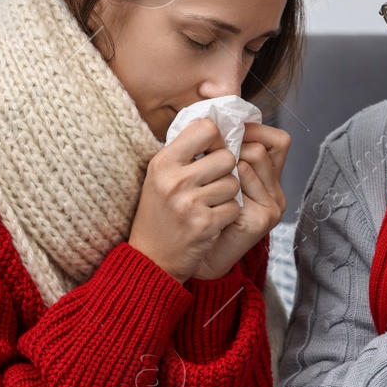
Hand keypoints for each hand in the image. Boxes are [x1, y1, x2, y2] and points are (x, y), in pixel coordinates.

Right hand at [129, 118, 243, 282]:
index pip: (206, 128)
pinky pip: (234, 207)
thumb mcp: (161, 176)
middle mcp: (174, 180)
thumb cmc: (160, 212)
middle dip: (226, 170)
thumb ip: (186, 151)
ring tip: (209, 204)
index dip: (217, 139)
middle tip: (212, 184)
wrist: (151, 259)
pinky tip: (211, 221)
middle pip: (227, 156)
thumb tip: (219, 127)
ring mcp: (190, 203)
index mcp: (163, 162)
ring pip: (234, 183)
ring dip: (228, 195)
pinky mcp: (205, 224)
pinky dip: (228, 215)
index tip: (213, 152)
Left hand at [189, 121, 290, 280]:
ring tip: (206, 183)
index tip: (222, 134)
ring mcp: (272, 205)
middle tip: (206, 160)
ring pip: (252, 157)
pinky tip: (209, 199)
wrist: (181, 257)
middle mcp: (275, 190)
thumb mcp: (206, 176)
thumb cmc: (189, 213)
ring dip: (223, 164)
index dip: (253, 130)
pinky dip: (222, 182)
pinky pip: (242, 182)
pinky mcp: (263, 219)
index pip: (277, 140)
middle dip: (231, 147)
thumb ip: (217, 151)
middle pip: (261, 145)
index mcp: (266, 177)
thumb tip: (214, 116)